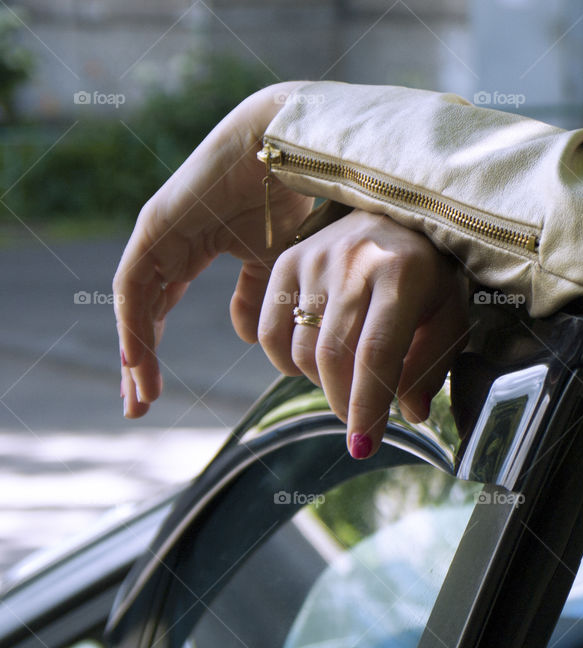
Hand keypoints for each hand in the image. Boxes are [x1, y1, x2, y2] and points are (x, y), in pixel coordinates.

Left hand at [113, 82, 313, 417]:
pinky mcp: (156, 228)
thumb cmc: (292, 200)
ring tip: (142, 397)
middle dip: (139, 361)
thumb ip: (258, 297)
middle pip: (143, 312)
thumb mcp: (277, 265)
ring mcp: (159, 235)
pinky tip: (138, 361)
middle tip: (140, 405)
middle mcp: (170, 244)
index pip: (163, 306)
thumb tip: (248, 333)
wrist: (291, 153)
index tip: (158, 394)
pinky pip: (135, 286)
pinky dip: (135, 326)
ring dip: (134, 352)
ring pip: (135, 306)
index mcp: (195, 248)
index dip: (156, 350)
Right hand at [259, 209, 469, 458]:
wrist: (395, 213)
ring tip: (347, 382)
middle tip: (360, 420)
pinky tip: (313, 364)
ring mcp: (315, 259)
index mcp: (403, 274)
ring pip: (302, 350)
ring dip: (321, 384)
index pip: (376, 353)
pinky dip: (286, 363)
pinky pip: (269, 332)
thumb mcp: (449, 313)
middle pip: (333, 357)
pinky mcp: (287, 260)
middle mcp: (354, 261)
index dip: (368, 405)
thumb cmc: (429, 273)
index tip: (364, 444)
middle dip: (344, 403)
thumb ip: (432, 363)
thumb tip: (410, 413)